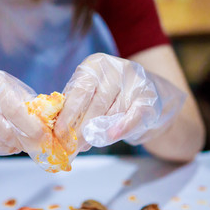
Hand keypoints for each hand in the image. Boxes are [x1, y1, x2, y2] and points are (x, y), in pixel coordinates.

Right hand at [0, 69, 46, 159]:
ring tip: (24, 141)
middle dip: (25, 141)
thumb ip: (25, 101)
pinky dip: (5, 148)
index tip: (44, 135)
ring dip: (16, 146)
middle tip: (38, 144)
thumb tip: (48, 120)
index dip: (32, 126)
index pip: (14, 109)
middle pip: (6, 130)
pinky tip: (10, 142)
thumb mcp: (6, 86)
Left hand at [54, 53, 184, 153]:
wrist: (148, 93)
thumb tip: (61, 131)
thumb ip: (77, 106)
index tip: (60, 133)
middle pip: (95, 102)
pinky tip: (111, 136)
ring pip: (112, 112)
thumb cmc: (111, 96)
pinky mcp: (150, 97)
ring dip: (98, 131)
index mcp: (95, 65)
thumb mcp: (91, 93)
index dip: (68, 113)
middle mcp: (115, 69)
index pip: (79, 90)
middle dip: (81, 128)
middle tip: (72, 145)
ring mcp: (135, 81)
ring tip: (86, 144)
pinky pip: (134, 115)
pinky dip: (122, 127)